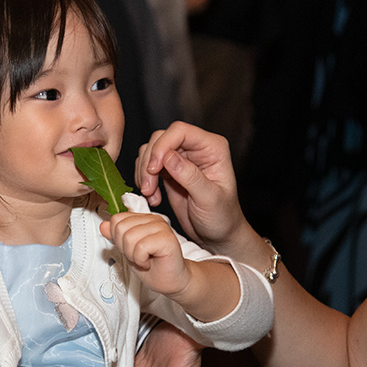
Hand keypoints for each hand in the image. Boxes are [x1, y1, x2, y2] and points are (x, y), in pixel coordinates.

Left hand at [102, 212, 190, 297]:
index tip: (131, 249)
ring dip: (133, 255)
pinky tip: (150, 262)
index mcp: (143, 219)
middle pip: (121, 228)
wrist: (170, 282)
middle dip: (125, 248)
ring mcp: (161, 227)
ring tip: (144, 259)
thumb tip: (104, 225)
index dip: (118, 239)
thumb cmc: (153, 267)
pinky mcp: (167, 238)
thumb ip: (116, 236)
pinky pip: (141, 247)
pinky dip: (141, 260)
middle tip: (138, 256)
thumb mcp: (127, 250)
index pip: (116, 219)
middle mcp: (153, 219)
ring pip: (129, 237)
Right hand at [135, 122, 249, 251]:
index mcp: (212, 148)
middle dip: (150, 162)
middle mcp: (196, 149)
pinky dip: (144, 180)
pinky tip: (153, 197)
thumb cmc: (222, 218)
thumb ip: (190, 177)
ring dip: (144, 172)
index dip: (162, 146)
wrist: (218, 236)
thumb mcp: (210, 199)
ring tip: (150, 194)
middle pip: (161, 138)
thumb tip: (169, 157)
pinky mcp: (169, 171)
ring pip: (151, 151)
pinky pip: (148, 165)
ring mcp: (181, 159)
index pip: (180, 131)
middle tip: (148, 187)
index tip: (154, 169)